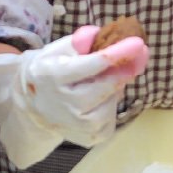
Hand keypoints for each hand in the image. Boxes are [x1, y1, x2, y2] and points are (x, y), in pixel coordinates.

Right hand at [0, 25, 148, 169]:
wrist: (34, 105)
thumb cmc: (51, 71)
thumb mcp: (57, 50)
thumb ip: (78, 42)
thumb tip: (97, 34)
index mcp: (54, 77)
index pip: (91, 65)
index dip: (117, 53)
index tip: (138, 43)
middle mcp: (65, 104)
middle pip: (106, 87)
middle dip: (124, 70)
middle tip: (137, 56)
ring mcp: (78, 125)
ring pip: (112, 102)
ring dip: (115, 89)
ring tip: (103, 82)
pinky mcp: (90, 138)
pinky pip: (112, 118)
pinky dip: (110, 105)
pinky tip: (100, 100)